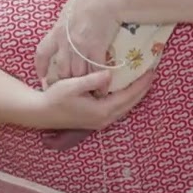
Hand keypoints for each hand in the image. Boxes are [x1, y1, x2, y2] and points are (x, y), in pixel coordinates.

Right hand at [33, 68, 155, 129]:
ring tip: (142, 81)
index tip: (151, 72)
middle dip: (142, 90)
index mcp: (101, 111)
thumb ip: (92, 80)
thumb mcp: (72, 85)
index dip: (140, 84)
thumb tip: (110, 74)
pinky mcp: (95, 119)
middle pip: (130, 104)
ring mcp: (100, 121)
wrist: (41, 112)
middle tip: (151, 74)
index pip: (128, 96)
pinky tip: (125, 90)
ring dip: (135, 95)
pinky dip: (125, 99)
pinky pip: (117, 108)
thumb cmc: (55, 98)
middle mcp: (104, 118)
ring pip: (124, 107)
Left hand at [34, 0, 121, 83]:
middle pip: (62, 69)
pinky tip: (103, 90)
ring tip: (87, 93)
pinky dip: (99, 83)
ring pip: (77, 74)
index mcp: (57, 31)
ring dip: (82, 84)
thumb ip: (67, 17)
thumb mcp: (70, 7)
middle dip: (64, 81)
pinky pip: (95, 72)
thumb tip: (65, 14)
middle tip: (68, 89)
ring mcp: (81, 48)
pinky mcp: (97, 50)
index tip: (42, 76)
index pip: (42, 52)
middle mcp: (66, 43)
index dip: (40, 66)